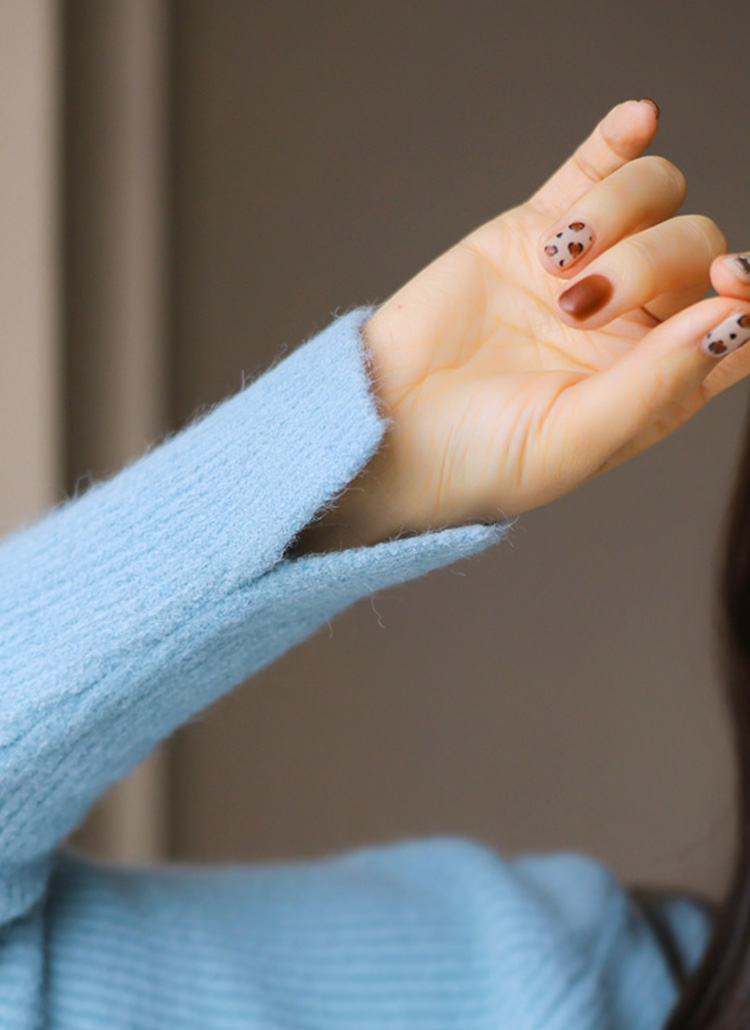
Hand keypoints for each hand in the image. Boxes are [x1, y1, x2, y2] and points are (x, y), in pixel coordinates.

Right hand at [300, 99, 749, 551]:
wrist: (383, 426)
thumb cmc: (476, 458)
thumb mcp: (571, 442)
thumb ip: (655, 384)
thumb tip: (730, 319)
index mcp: (656, 382)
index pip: (739, 324)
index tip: (730, 287)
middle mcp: (633, 322)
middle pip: (698, 250)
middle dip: (651, 265)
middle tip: (577, 305)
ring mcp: (588, 269)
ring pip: (656, 198)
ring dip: (617, 215)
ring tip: (552, 265)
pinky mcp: (535, 232)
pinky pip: (595, 167)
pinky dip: (621, 139)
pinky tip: (637, 120)